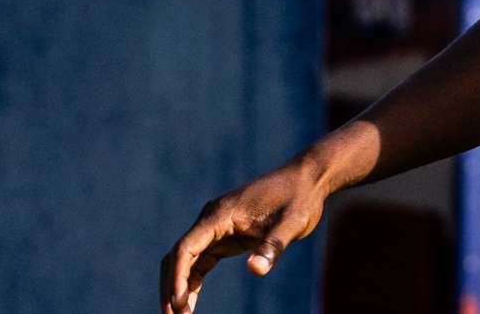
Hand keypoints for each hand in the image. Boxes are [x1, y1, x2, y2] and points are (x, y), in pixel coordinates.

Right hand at [159, 160, 327, 313]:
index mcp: (221, 214)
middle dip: (171, 286)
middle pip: (179, 255)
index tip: (177, 302)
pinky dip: (192, 280)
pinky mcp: (225, 234)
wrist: (308, 178)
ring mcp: (217, 226)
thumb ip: (273, 246)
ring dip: (179, 286)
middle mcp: (212, 219)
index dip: (178, 276)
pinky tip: (189, 303)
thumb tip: (255, 270)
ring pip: (186, 259)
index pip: (186, 247)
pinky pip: (201, 259)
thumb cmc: (300, 198)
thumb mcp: (293, 222)